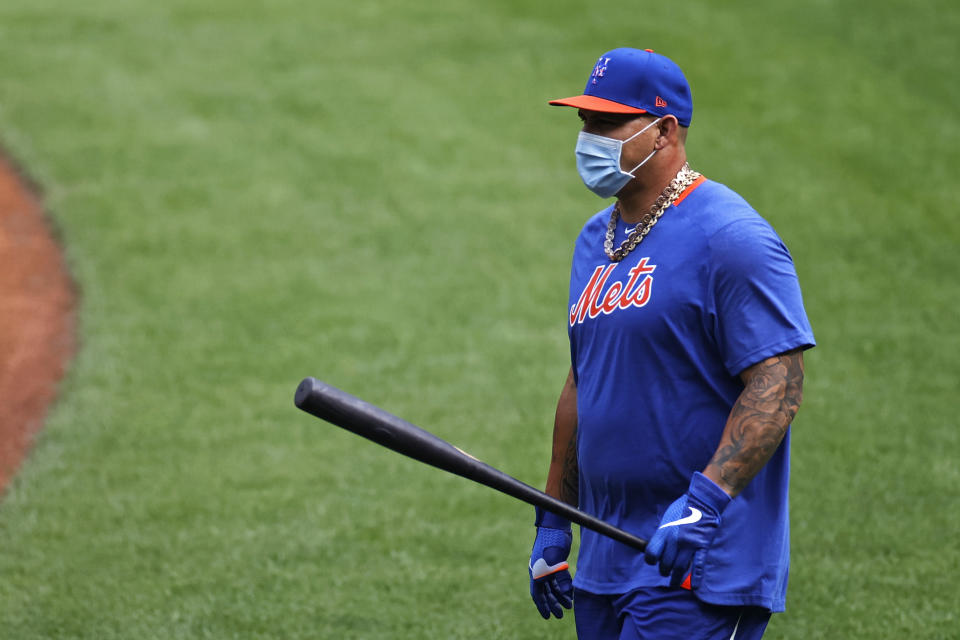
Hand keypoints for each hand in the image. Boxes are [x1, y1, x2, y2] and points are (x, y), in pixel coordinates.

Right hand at [529, 507, 573, 618]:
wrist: (555, 524)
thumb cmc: (552, 541)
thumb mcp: (556, 560)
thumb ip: (561, 577)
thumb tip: (567, 593)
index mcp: (537, 572)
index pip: (537, 594)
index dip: (542, 606)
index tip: (548, 616)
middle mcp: (540, 570)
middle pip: (546, 592)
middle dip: (553, 604)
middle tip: (560, 615)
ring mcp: (548, 566)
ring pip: (553, 586)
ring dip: (560, 596)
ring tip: (569, 606)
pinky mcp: (556, 562)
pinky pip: (558, 578)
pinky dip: (564, 586)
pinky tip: (571, 593)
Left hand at [644, 472, 731, 586]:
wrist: (703, 500)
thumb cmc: (684, 507)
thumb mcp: (668, 518)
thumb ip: (663, 533)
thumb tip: (658, 545)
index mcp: (664, 532)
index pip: (651, 553)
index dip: (651, 560)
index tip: (653, 562)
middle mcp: (674, 540)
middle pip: (665, 564)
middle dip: (664, 570)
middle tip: (665, 572)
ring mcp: (689, 545)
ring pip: (680, 568)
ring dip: (676, 578)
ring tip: (674, 583)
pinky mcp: (702, 547)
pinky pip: (699, 566)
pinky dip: (697, 578)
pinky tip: (695, 586)